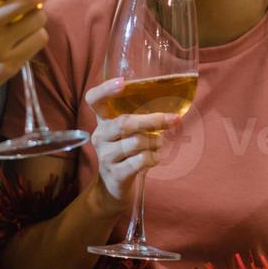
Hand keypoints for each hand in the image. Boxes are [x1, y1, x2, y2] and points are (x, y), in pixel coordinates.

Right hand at [84, 78, 180, 205]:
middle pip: (124, 123)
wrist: (115, 186)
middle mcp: (100, 136)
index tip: (123, 82)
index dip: (105, 89)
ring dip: (155, 142)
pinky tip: (153, 158)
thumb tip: (174, 112)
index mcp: (103, 120)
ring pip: (137, 142)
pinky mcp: (116, 174)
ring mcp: (106, 156)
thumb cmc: (127, 150)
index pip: (94, 99)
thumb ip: (142, 117)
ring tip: (157, 144)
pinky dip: (154, 158)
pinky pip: (141, 160)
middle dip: (153, 120)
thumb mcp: (129, 132)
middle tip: (173, 120)